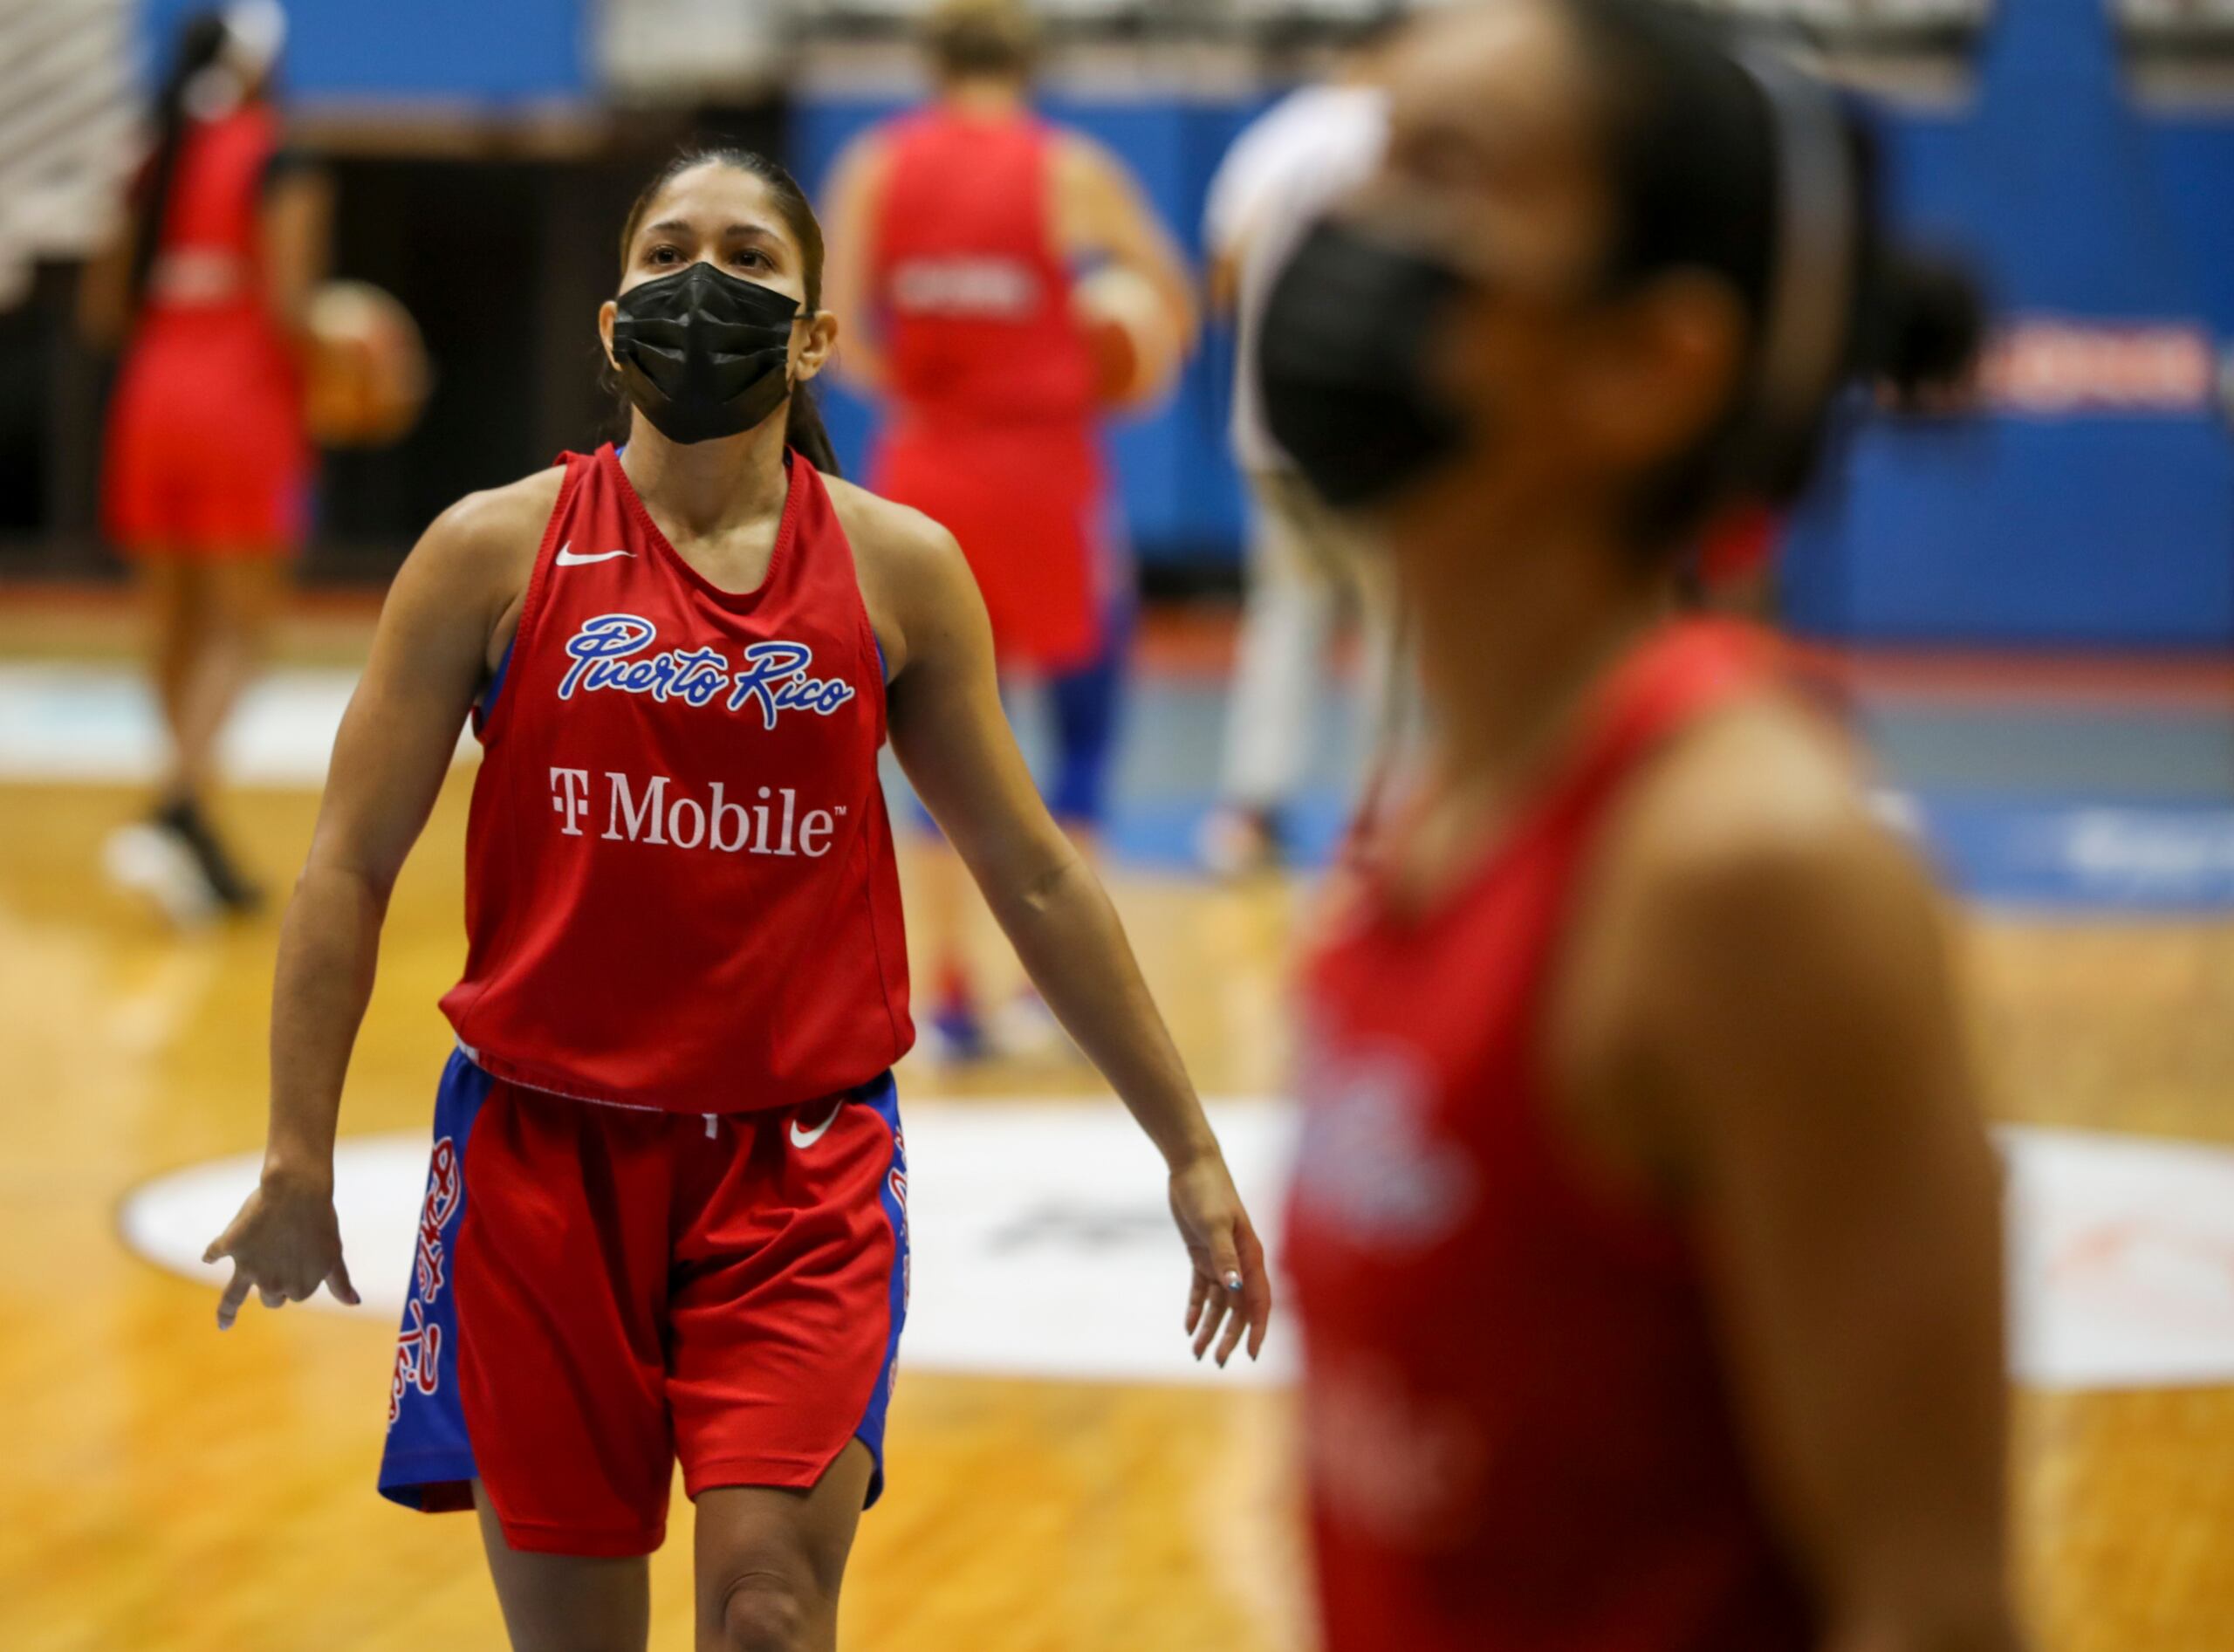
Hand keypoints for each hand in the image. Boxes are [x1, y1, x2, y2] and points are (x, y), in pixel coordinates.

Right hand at [203, 1168, 359, 1329]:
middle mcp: (272, 1284)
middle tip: (281, 1258)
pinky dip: (211, 1254)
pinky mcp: (230, 1246)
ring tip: (224, 1323)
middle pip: (270, 1297)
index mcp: (299, 1289)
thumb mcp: (333, 1255)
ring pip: (234, 1297)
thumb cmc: (321, 1221)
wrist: (298, 1192)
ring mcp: (248, 1267)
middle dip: (273, 1285)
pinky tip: (208, 1257)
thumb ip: (339, 1282)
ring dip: (227, 1311)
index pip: (295, 1294)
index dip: (299, 1277)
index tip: (304, 1256)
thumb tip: (354, 1303)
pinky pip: (215, 1253)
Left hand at [1169, 1150, 1272, 1366]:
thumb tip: (1234, 1289)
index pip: (1258, 1302)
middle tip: (1216, 1362)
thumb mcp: (1214, 1225)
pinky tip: (1188, 1327)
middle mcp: (1240, 1262)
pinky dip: (1196, 1308)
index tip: (1249, 1356)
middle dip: (1229, 1336)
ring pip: (1219, 1303)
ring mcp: (1222, 1259)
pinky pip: (1202, 1289)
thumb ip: (1224, 1256)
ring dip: (1210, 1327)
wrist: (1192, 1167)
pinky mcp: (1203, 1254)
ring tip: (1196, 1352)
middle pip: (1238, 1309)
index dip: (1256, 1330)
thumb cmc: (1208, 1192)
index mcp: (1251, 1256)